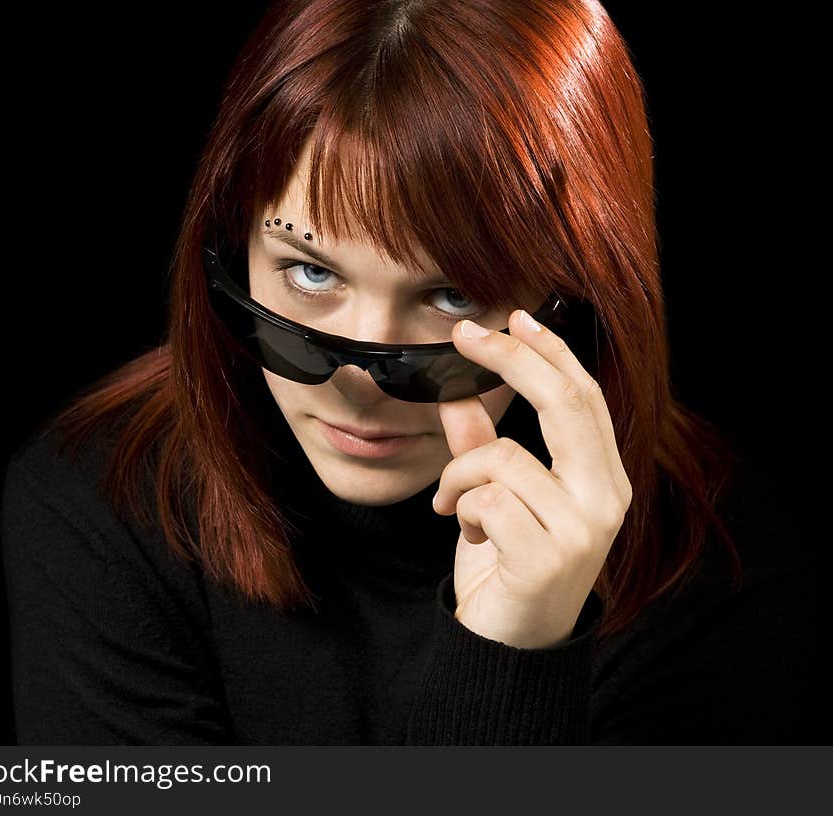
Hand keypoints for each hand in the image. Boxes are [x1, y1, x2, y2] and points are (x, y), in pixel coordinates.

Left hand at [433, 309, 631, 648]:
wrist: (508, 645)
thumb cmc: (507, 566)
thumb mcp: (493, 497)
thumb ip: (480, 447)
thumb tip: (458, 396)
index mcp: (601, 478)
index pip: (583, 398)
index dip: (550, 352)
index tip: (513, 318)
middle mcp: (605, 498)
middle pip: (565, 403)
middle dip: (513, 359)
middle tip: (469, 336)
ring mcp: (583, 529)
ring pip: (503, 457)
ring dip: (460, 476)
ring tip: (454, 506)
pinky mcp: (548, 556)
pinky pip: (487, 499)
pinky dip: (462, 509)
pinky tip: (470, 533)